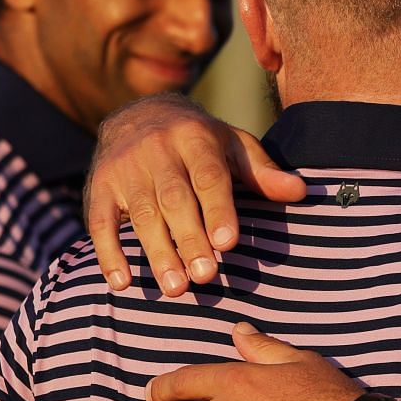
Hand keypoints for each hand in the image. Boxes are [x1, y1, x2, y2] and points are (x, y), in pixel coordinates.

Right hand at [84, 95, 306, 296]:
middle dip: (189, 239)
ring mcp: (125, 168)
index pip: (209, 177)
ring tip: (175, 289)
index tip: (228, 244)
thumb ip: (262, 172)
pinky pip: (101, 221)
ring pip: (140, 214)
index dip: (218, 210)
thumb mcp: (232, 145)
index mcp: (195, 138)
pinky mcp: (99, 186)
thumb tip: (301, 192)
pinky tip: (122, 282)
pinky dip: (108, 253)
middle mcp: (157, 150)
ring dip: (157, 253)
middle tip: (205, 277)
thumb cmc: (199, 140)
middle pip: (174, 199)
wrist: (138, 111)